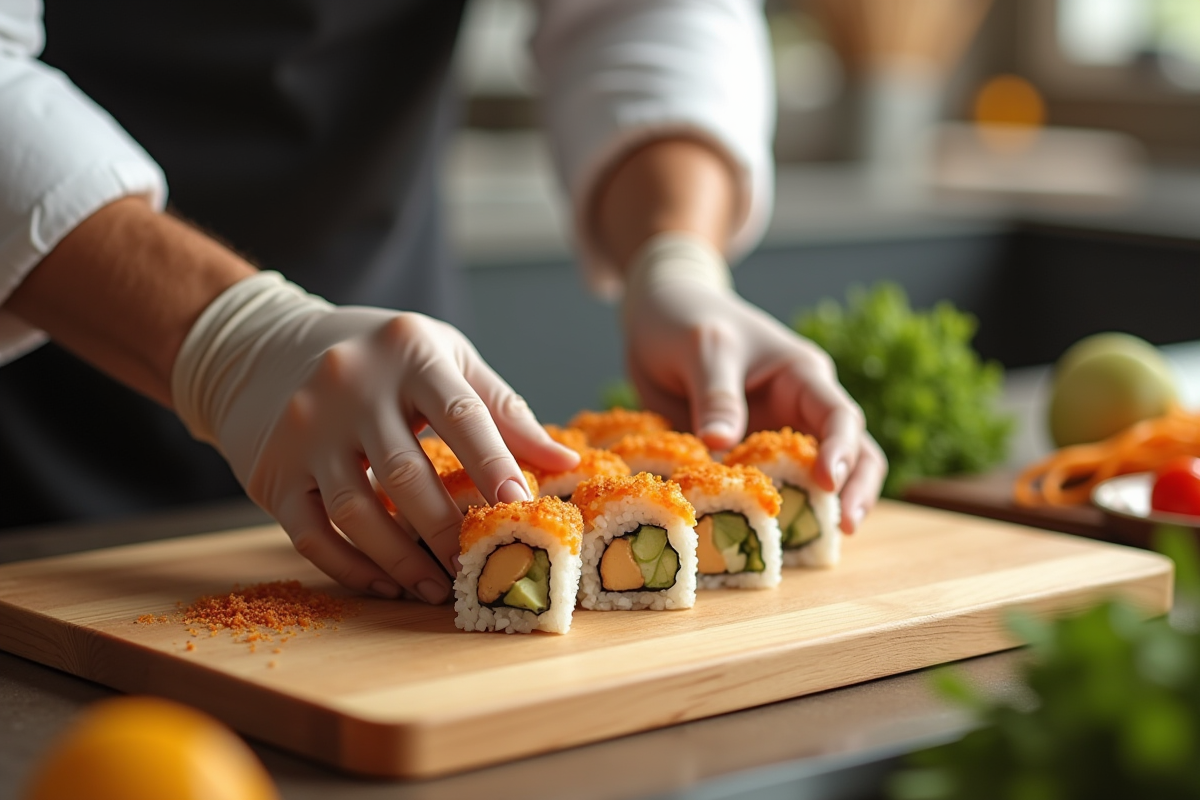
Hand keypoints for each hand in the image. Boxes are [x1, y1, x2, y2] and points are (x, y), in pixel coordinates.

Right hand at [172, 272, 578, 601]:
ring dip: (402, 561)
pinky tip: (386, 582)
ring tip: (438, 588)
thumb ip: (502, 409)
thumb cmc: (378, 356)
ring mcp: (304, 430)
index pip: (460, 414)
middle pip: (405, 474)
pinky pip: (311, 534)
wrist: (263, 344)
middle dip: (447, 532)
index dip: (493, 464)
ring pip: (356, 512)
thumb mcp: (444, 357)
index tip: (521, 506)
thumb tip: (564, 463)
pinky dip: (351, 567)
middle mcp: (349, 386)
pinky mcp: (272, 470)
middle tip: (478, 568)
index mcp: (408, 351)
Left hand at [621, 234, 885, 531]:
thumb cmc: (687, 319)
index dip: (841, 450)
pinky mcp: (743, 458)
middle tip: (843, 529)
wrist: (657, 315)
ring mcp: (773, 438)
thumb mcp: (703, 347)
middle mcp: (799, 410)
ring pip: (812, 480)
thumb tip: (721, 445)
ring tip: (811, 544)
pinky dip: (765, 512)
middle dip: (853, 490)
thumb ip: (716, 394)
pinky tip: (757, 539)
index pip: (839, 416)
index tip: (827, 482)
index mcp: (802, 376)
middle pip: (850, 454)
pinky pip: (762, 489)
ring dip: (816, 509)